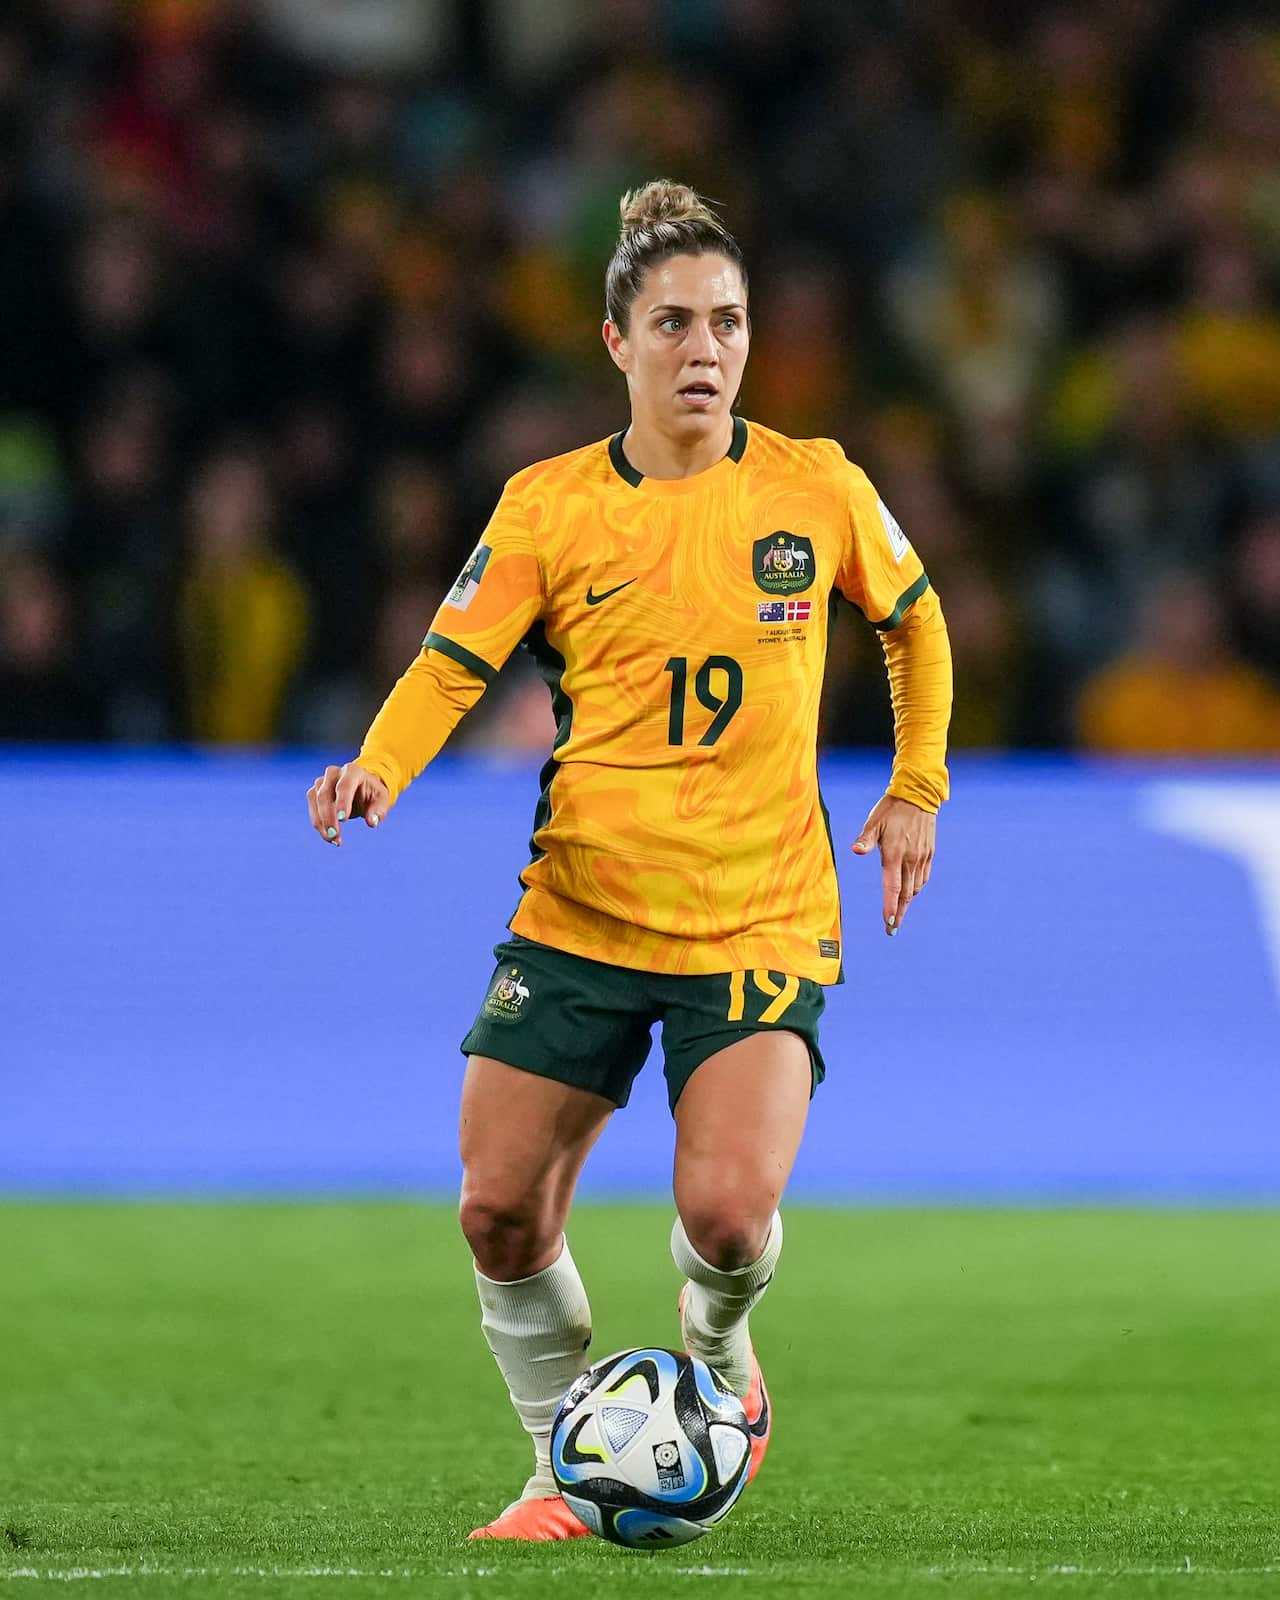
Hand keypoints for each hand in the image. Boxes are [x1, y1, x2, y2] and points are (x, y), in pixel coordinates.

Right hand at [307, 762, 391, 847]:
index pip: (344, 785)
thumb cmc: (372, 794)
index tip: (342, 819)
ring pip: (315, 802)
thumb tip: (371, 822)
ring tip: (334, 840)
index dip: (342, 802)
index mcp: (352, 771)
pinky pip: (313, 809)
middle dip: (328, 817)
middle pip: (325, 794)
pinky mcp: (314, 792)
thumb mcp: (382, 800)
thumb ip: (379, 810)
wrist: (361, 789)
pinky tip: (329, 837)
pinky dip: (319, 824)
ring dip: (322, 823)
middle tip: (334, 835)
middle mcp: (333, 773)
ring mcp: (321, 782)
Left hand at [851, 795, 934, 935]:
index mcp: (895, 854)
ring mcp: (922, 856)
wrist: (919, 795)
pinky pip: (923, 877)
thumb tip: (855, 850)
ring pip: (916, 887)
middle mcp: (910, 859)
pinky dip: (916, 888)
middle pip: (906, 894)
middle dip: (898, 913)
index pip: (892, 887)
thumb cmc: (891, 808)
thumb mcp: (874, 822)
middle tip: (892, 929)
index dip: (890, 908)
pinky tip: (911, 891)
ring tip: (899, 913)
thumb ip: (865, 839)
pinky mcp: (929, 853)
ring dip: (907, 902)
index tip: (889, 924)